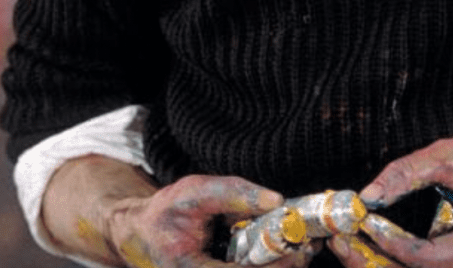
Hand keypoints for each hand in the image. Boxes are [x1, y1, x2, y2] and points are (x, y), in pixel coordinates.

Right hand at [104, 174, 316, 267]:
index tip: (301, 246)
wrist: (141, 233)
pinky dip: (271, 262)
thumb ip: (235, 195)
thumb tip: (277, 200)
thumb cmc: (165, 212)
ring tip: (306, 244)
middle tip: (311, 244)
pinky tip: (287, 246)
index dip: (277, 266)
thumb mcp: (196, 193)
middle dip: (287, 265)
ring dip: (284, 264)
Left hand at [331, 129, 452, 267]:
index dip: (388, 244)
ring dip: (380, 263)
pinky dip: (395, 258)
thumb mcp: (447, 155)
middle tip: (339, 243)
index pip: (425, 259)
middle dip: (374, 262)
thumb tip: (367, 196)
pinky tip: (370, 240)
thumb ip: (406, 174)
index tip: (359, 223)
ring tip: (346, 243)